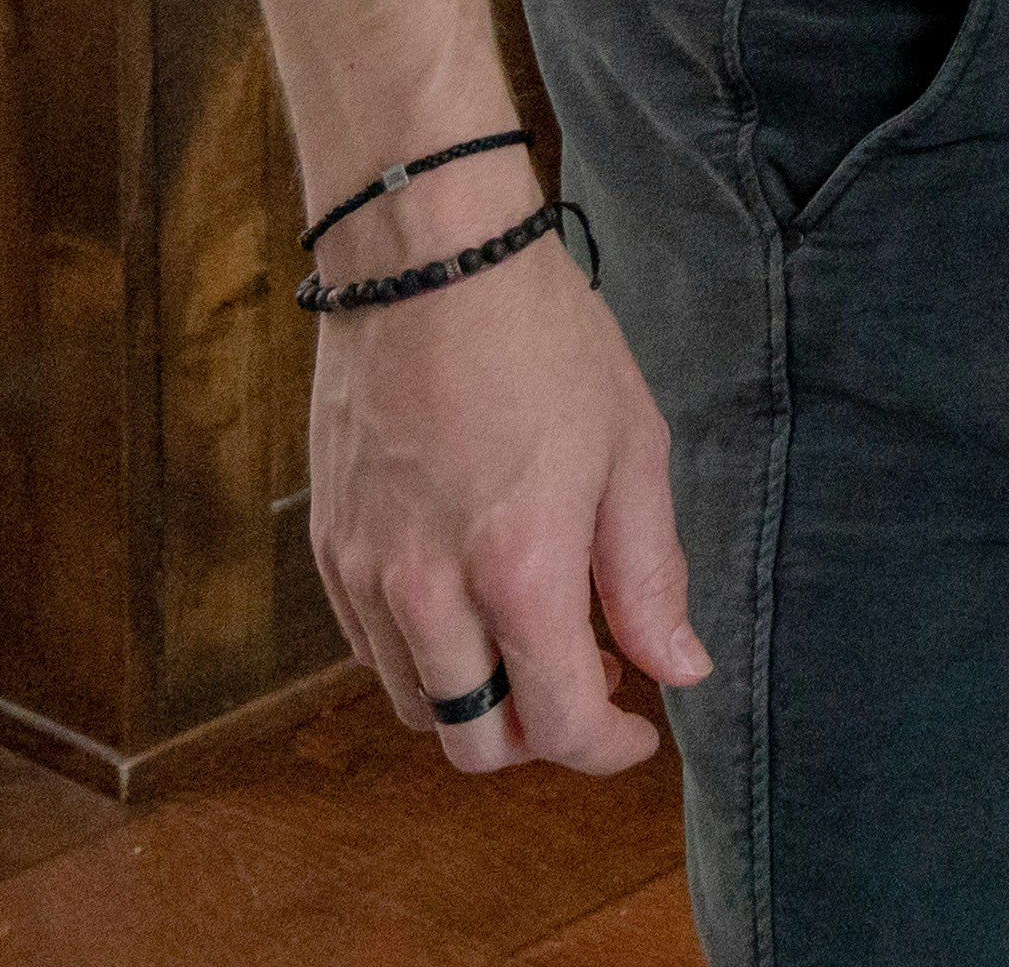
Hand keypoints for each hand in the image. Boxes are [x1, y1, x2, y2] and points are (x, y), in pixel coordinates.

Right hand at [306, 231, 707, 777]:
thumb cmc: (545, 341)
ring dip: (480, 700)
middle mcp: (429, 592)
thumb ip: (650, 576)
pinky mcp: (328, 548)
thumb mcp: (632, 449)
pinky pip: (372, 649)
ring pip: (416, 704)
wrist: (428, 261)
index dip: (609, 747)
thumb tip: (680, 667)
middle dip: (540, 738)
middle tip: (586, 686)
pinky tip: (470, 602)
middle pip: (474, 743)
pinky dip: (425, 656)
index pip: (560, 724)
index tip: (641, 726)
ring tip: (530, 639)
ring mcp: (365, 574)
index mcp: (521, 571)